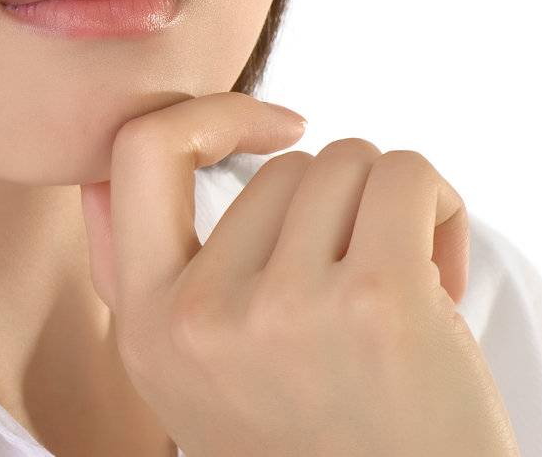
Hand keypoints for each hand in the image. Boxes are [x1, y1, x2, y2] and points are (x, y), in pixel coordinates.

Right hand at [78, 91, 518, 456]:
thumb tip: (98, 169)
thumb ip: (137, 279)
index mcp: (142, 328)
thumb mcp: (183, 378)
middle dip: (336, 205)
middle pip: (278, 168)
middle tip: (360, 278)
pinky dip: (437, 205)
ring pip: (342, 162)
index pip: (134, 153)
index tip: (267, 130)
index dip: (205, 117)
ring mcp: (284, 308)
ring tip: (404, 290)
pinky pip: (404, 176)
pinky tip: (443, 271)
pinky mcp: (375, 302)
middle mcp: (198, 317)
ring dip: (389, 207)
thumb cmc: (307, 446)